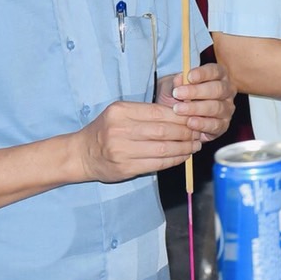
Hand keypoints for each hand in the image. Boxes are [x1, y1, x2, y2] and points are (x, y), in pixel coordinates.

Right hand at [73, 101, 201, 181]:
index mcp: (121, 111)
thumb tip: (183, 113)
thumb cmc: (106, 130)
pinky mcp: (125, 168)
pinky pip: (158, 164)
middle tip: (199, 132)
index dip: (182, 116)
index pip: (160, 112)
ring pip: (163, 149)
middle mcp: (120, 130)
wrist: (81, 154)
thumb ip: (147, 112)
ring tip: (195, 145)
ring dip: (184, 147)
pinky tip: (183, 156)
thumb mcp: (121, 113)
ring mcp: (121, 151)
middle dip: (187, 132)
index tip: (194, 118)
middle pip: (164, 131)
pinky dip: (175, 160)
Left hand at [159, 61, 234, 140]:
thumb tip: (180, 79)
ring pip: (217, 107)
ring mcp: (227, 108)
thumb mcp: (174, 86)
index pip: (215, 71)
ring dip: (196, 108)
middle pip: (218, 89)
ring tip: (179, 109)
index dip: (203, 73)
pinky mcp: (223, 125)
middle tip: (178, 94)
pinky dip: (202, 124)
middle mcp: (226, 91)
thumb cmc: (179, 96)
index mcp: (218, 76)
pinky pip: (216, 125)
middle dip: (197, 91)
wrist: (177, 116)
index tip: (188, 77)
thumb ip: (177, 82)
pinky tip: (190, 122)